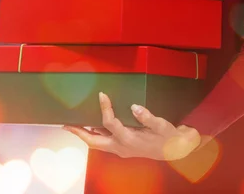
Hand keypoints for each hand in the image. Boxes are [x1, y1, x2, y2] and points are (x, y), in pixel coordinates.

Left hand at [62, 92, 200, 160]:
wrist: (177, 150)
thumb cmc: (169, 137)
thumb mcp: (161, 125)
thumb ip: (147, 117)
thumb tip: (134, 107)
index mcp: (129, 139)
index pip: (110, 123)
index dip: (104, 108)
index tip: (102, 94)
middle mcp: (121, 146)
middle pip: (94, 141)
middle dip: (79, 132)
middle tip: (66, 123)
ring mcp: (121, 148)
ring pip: (98, 143)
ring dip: (85, 134)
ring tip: (74, 124)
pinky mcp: (124, 147)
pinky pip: (105, 142)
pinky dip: (96, 134)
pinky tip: (93, 126)